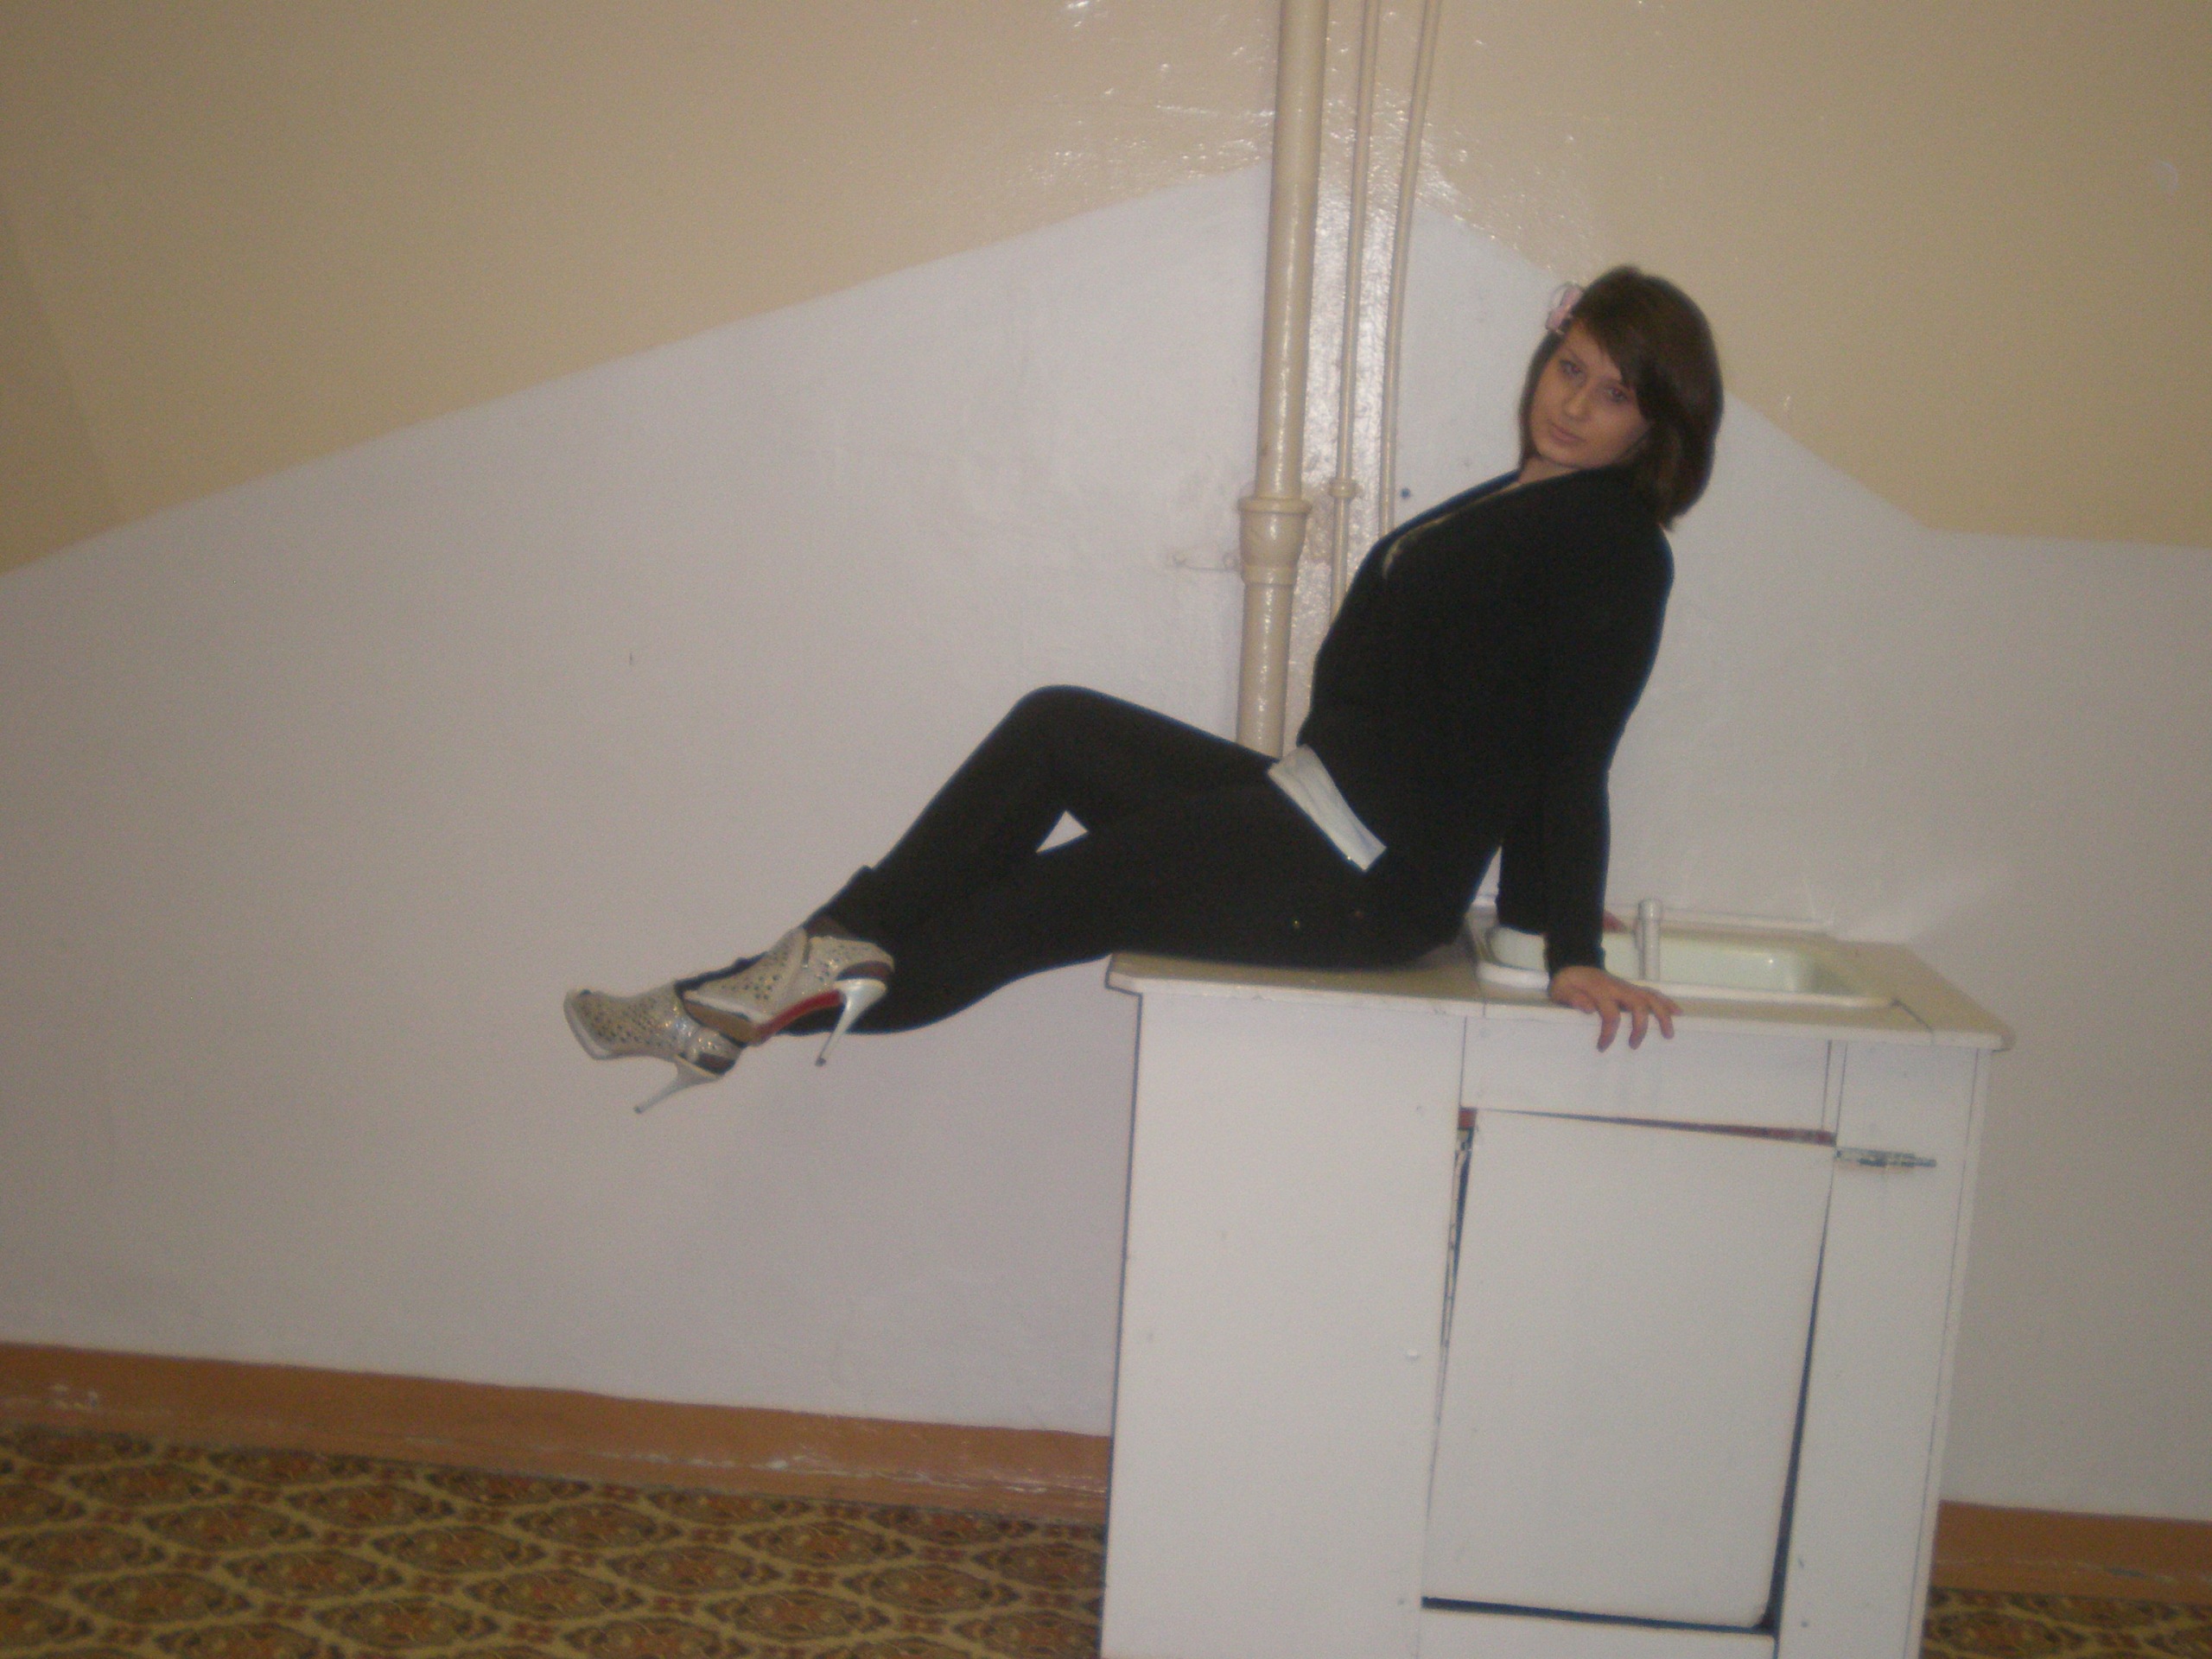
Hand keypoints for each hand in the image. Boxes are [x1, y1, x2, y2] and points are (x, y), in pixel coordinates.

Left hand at [1549, 964, 1678, 1050]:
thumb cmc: (1567, 983)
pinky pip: (1652, 993)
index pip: (1610, 1014)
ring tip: (1669, 1034)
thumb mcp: (1560, 990)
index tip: (1602, 1048)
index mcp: (1599, 990)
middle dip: (1641, 1026)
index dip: (1608, 1033)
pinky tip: (1677, 1013)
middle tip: (1634, 1045)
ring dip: (1662, 1014)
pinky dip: (1666, 1002)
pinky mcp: (1632, 988)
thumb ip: (1572, 998)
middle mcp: (1617, 987)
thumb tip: (1587, 1009)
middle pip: (1638, 1004)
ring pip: (1650, 997)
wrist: (1573, 965)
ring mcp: (1627, 986)